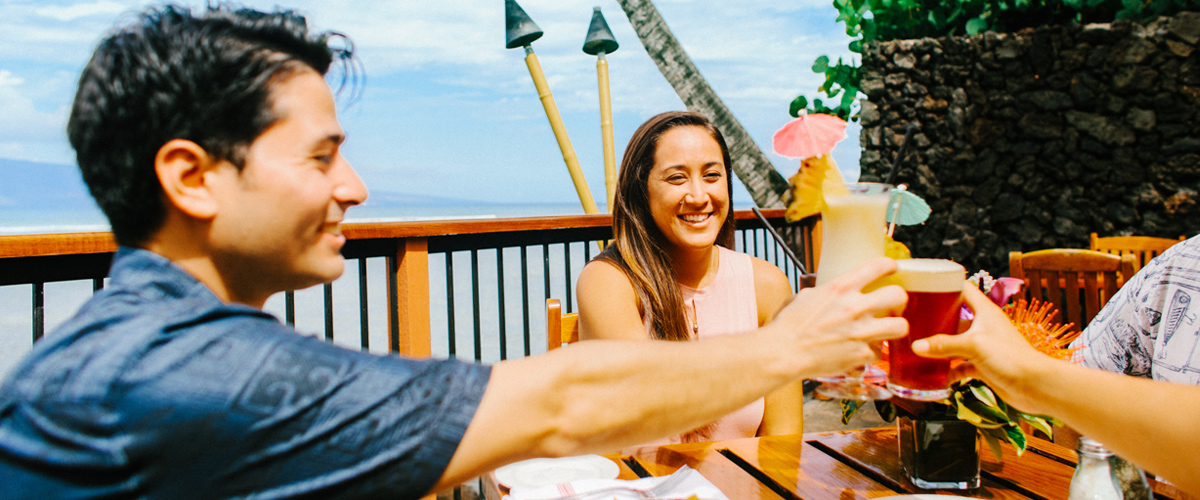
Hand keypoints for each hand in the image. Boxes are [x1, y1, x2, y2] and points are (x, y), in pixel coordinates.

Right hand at [769, 257, 907, 378]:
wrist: (783, 352)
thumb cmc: (788, 325)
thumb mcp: (806, 297)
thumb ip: (828, 292)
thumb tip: (834, 292)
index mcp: (840, 288)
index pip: (877, 266)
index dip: (890, 265)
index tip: (892, 269)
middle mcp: (854, 307)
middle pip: (898, 295)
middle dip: (899, 300)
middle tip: (894, 305)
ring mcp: (860, 332)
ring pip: (901, 326)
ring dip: (895, 327)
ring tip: (887, 330)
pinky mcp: (861, 354)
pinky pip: (879, 351)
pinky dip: (871, 352)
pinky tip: (861, 351)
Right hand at [911, 285, 1052, 413]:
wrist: (1035, 386)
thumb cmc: (1011, 357)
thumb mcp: (974, 346)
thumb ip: (944, 345)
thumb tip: (916, 347)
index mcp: (984, 311)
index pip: (963, 288)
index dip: (944, 285)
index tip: (923, 287)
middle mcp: (983, 326)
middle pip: (954, 316)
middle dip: (935, 319)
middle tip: (912, 320)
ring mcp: (983, 346)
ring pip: (955, 342)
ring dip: (939, 346)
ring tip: (917, 347)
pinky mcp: (983, 365)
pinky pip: (959, 365)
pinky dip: (947, 370)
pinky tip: (933, 375)